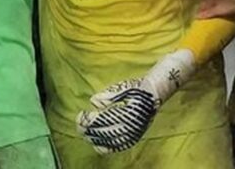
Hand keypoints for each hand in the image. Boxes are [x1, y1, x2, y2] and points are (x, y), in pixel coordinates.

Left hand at [77, 50, 194, 153]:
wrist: (156, 93)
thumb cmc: (138, 88)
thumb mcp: (123, 87)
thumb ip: (108, 95)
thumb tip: (93, 102)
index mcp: (124, 112)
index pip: (100, 120)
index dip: (87, 119)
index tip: (80, 115)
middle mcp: (128, 125)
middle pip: (102, 132)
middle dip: (87, 129)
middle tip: (78, 124)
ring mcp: (131, 132)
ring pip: (108, 141)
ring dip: (94, 139)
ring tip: (85, 134)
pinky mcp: (133, 136)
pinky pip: (117, 146)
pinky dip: (106, 147)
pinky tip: (98, 145)